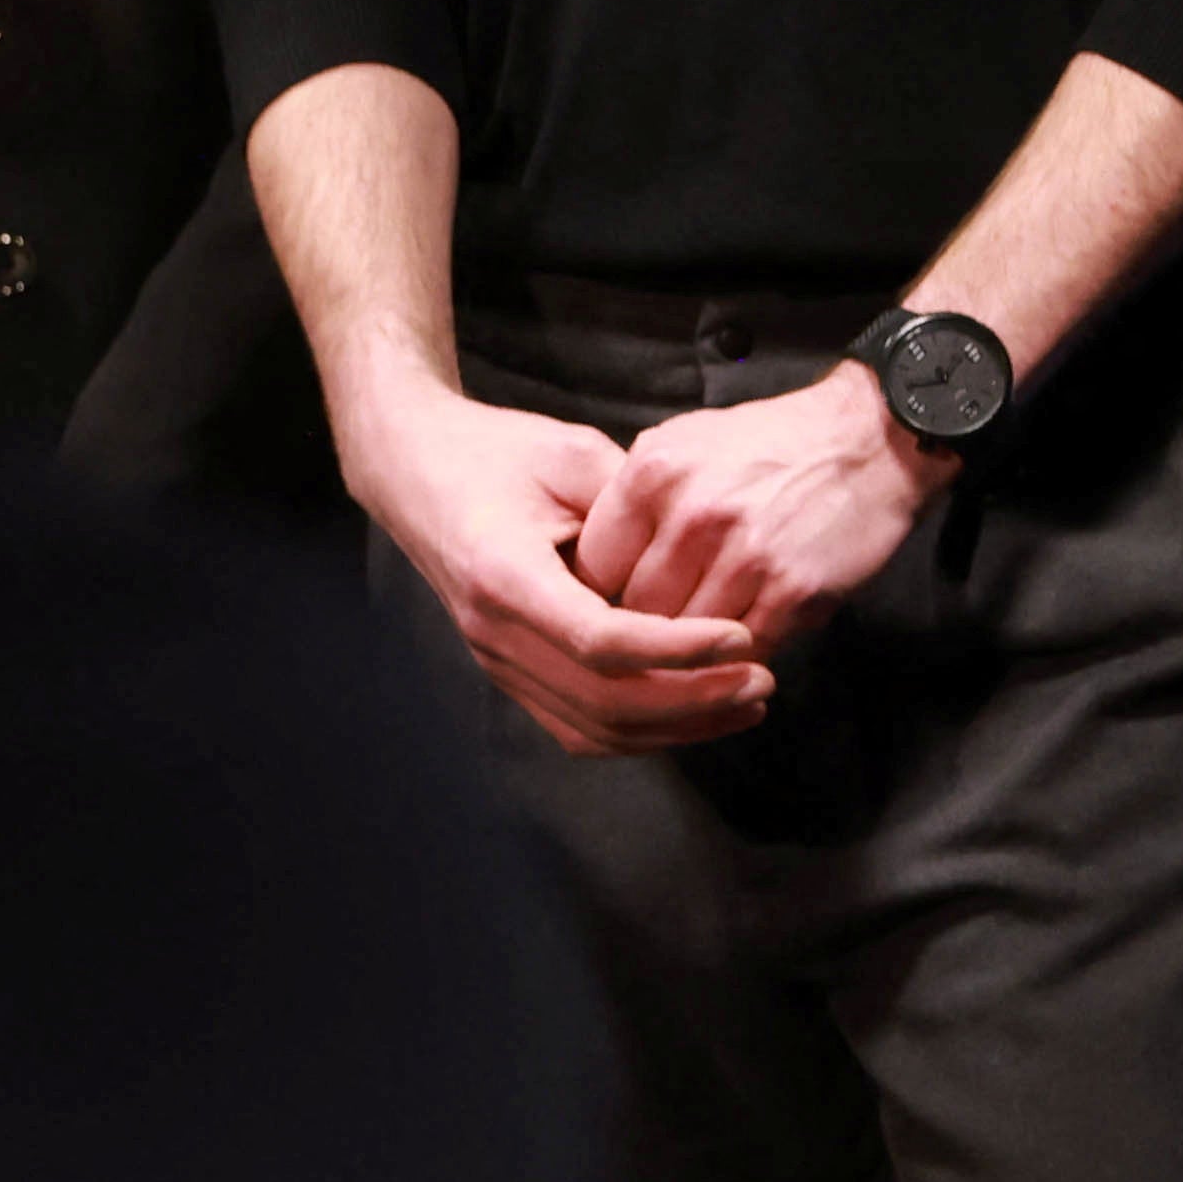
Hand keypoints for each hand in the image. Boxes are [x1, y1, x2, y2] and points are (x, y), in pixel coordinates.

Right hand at [342, 367, 767, 756]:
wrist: (419, 471)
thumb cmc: (500, 452)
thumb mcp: (572, 454)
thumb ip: (634, 503)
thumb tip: (707, 546)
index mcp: (504, 574)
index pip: (597, 639)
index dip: (676, 648)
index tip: (741, 636)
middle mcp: (495, 631)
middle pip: (600, 701)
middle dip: (691, 700)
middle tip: (763, 680)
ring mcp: (497, 660)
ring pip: (591, 727)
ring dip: (675, 726)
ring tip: (746, 701)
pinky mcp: (510, 670)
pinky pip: (576, 723)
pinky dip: (642, 729)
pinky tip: (698, 710)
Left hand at [580, 362, 951, 651]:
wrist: (874, 438)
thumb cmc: (774, 442)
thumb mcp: (686, 441)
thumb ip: (636, 498)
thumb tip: (591, 563)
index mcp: (654, 473)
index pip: (592, 567)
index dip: (600, 592)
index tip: (617, 599)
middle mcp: (694, 515)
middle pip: (635, 611)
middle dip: (647, 622)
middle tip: (668, 618)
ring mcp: (746, 556)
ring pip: (684, 639)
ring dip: (695, 644)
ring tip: (708, 630)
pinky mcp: (793, 592)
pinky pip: (744, 649)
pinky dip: (742, 651)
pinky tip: (751, 629)